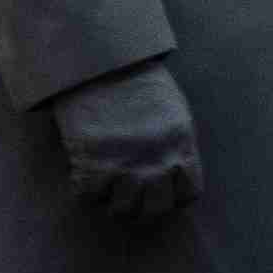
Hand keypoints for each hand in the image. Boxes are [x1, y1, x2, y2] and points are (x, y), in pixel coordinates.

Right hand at [48, 57, 202, 225]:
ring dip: (113, 201)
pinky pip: (89, 195)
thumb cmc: (139, 81)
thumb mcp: (174, 110)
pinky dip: (85, 189)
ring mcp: (126, 165)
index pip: (188, 194)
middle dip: (143, 207)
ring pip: (122, 209)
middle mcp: (157, 162)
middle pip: (155, 210)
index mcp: (181, 148)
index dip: (174, 196)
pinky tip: (84, 173)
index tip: (160, 190)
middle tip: (130, 194)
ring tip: (106, 185)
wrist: (103, 62)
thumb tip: (174, 168)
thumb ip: (177, 142)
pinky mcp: (93, 161)